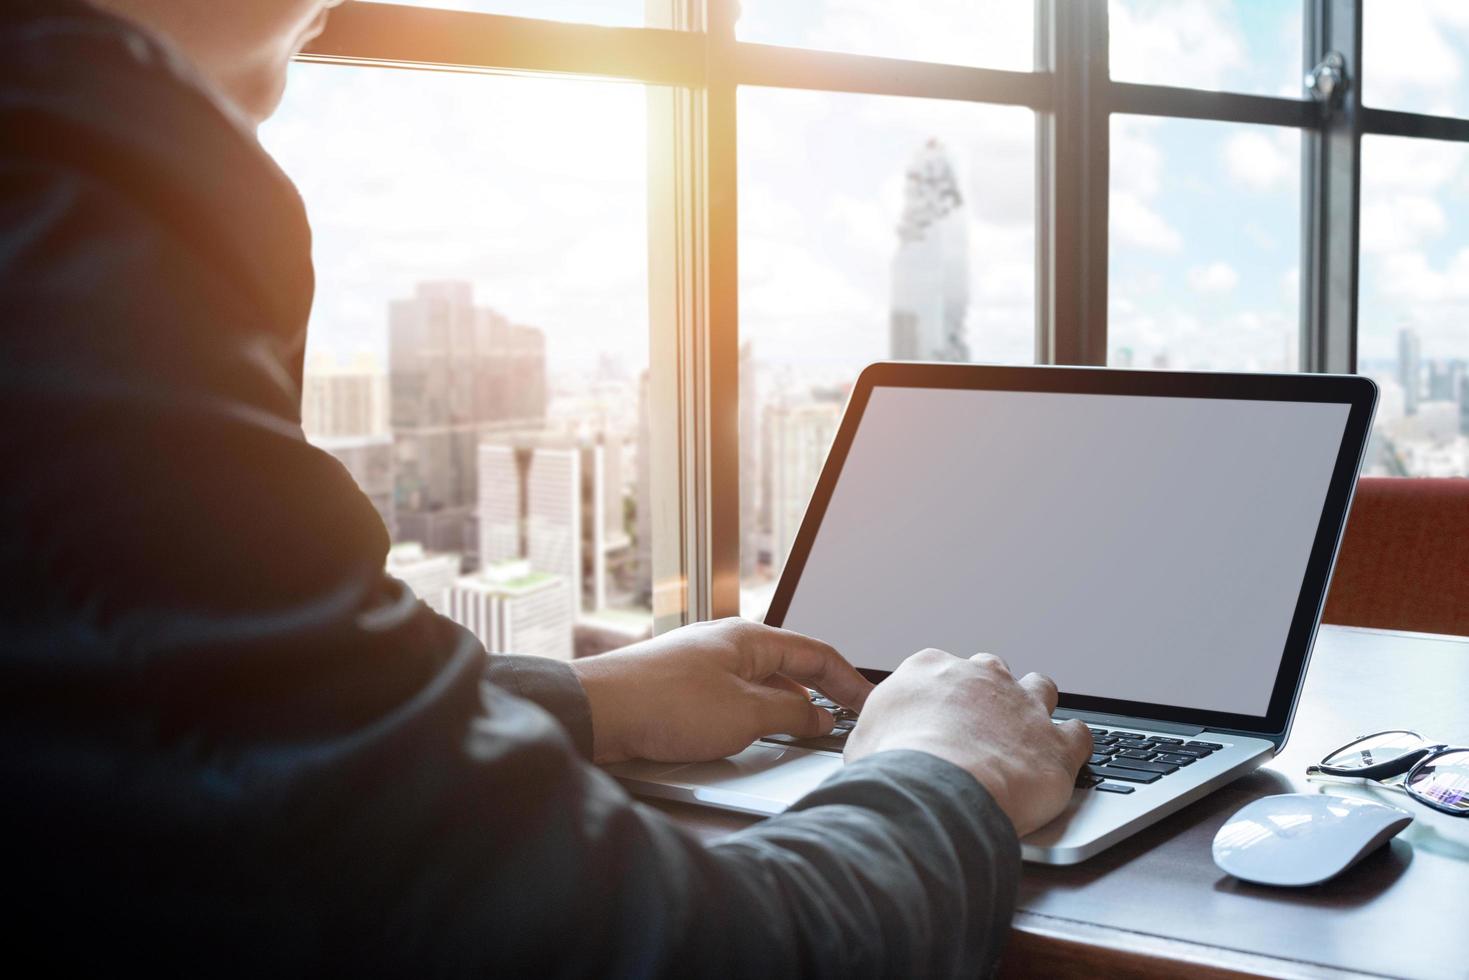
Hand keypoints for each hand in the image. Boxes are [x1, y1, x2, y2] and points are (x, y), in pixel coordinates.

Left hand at [569, 618, 873, 764]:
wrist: (598, 712)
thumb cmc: (664, 703)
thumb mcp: (746, 712)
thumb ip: (791, 712)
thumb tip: (817, 715)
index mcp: (749, 638)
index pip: (816, 652)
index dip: (849, 680)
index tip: (868, 703)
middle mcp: (726, 644)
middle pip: (789, 667)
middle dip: (818, 694)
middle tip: (840, 722)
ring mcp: (702, 665)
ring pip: (759, 686)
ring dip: (783, 710)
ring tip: (799, 736)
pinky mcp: (680, 690)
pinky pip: (732, 700)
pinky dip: (753, 718)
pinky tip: (750, 740)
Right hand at [844, 649, 1091, 836]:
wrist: (936, 789)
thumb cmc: (894, 768)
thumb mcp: (863, 741)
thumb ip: (877, 732)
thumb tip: (873, 748)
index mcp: (929, 669)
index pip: (940, 670)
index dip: (942, 697)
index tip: (939, 718)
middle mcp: (980, 677)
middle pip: (992, 672)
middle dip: (989, 695)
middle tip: (979, 728)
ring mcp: (1022, 706)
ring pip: (1040, 688)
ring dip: (1035, 708)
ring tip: (1027, 737)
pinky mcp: (1056, 743)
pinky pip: (1078, 735)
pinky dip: (1072, 747)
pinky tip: (1061, 761)